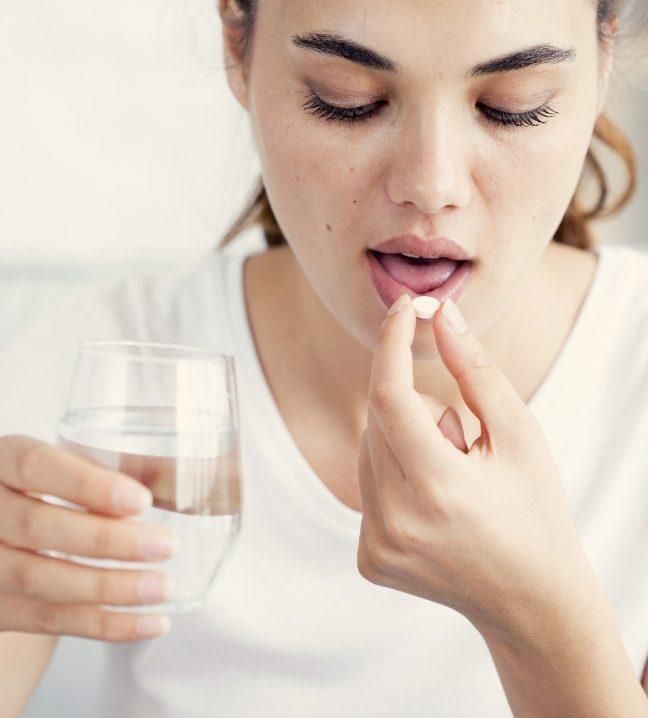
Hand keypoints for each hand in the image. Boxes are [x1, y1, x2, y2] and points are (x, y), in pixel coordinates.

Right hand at [0, 435, 177, 641]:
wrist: (5, 532)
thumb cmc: (48, 487)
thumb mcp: (63, 464)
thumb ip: (105, 469)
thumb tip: (176, 478)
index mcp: (1, 460)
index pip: (34, 466)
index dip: (87, 485)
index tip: (141, 500)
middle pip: (37, 527)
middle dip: (107, 541)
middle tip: (166, 545)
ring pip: (38, 580)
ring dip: (109, 589)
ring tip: (163, 587)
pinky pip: (47, 621)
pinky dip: (104, 625)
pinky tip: (150, 623)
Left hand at [357, 294, 593, 639]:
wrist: (531, 601)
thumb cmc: (535, 510)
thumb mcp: (520, 435)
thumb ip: (476, 371)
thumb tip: (441, 315)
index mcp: (437, 489)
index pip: (389, 395)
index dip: (392, 343)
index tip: (405, 308)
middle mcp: (395, 521)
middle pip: (378, 420)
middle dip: (415, 407)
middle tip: (462, 442)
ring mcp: (376, 546)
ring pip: (368, 449)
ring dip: (404, 443)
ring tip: (451, 479)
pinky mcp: (368, 558)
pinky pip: (366, 486)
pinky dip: (393, 476)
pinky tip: (434, 505)